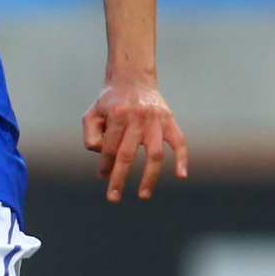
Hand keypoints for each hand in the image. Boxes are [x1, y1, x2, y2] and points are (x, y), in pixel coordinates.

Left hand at [82, 76, 187, 201]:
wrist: (133, 78)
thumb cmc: (110, 101)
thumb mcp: (92, 113)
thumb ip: (91, 136)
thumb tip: (103, 157)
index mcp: (118, 114)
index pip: (110, 148)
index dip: (105, 165)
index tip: (103, 177)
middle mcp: (138, 117)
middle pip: (128, 154)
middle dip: (119, 178)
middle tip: (113, 197)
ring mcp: (156, 119)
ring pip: (155, 154)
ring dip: (149, 177)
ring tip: (143, 195)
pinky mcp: (170, 120)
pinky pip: (179, 142)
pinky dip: (182, 159)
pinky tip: (181, 175)